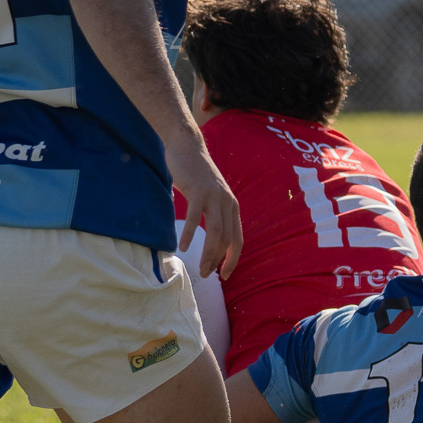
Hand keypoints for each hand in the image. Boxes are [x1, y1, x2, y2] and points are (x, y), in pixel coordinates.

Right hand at [163, 133, 240, 278]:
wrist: (187, 146)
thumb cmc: (196, 174)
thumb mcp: (211, 196)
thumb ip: (214, 213)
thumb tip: (210, 239)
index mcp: (232, 206)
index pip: (237, 240)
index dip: (232, 260)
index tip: (223, 275)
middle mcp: (227, 203)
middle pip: (226, 239)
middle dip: (217, 261)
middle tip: (205, 274)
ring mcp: (213, 196)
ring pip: (216, 232)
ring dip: (208, 254)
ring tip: (200, 268)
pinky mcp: (198, 191)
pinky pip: (196, 218)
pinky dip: (191, 235)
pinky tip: (184, 247)